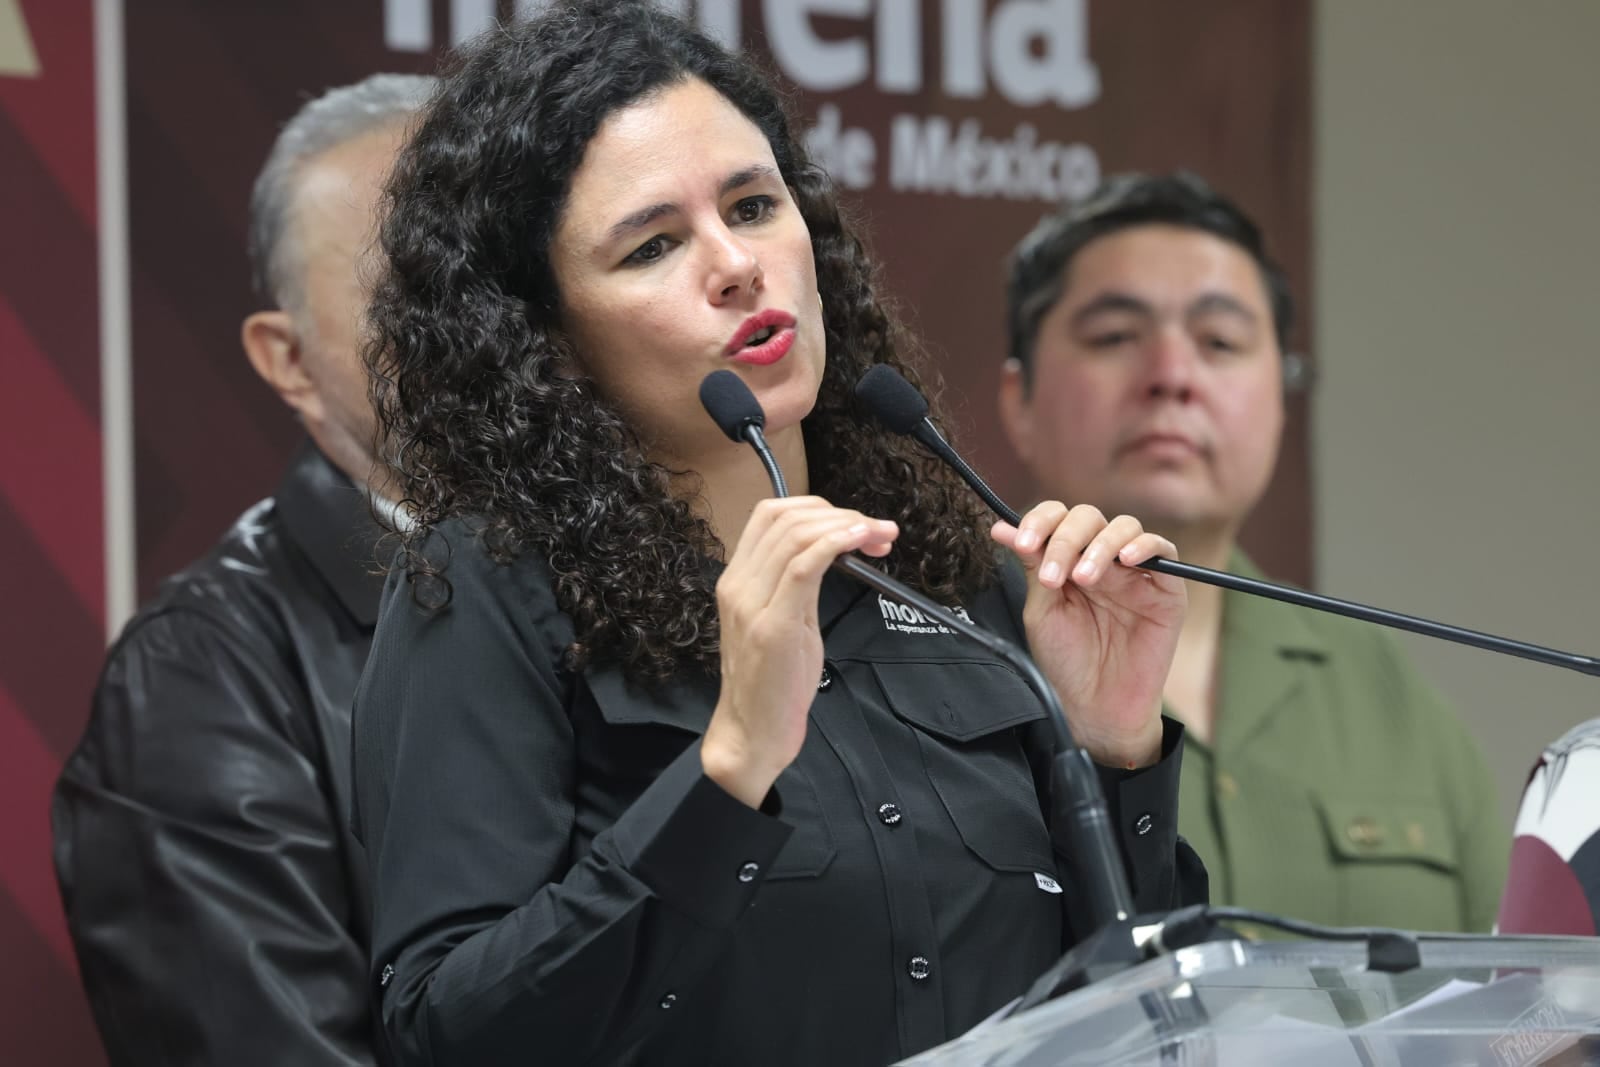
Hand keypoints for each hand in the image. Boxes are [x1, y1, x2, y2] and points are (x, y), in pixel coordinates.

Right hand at [703, 497, 897, 806]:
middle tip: (877, 530)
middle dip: (840, 513)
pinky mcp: (773, 625)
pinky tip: (861, 541)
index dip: (820, 508)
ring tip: (879, 536)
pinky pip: (803, 566)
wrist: (752, 733)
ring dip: (847, 526)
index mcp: (737, 580)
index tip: (857, 525)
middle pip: (786, 516)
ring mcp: (751, 603)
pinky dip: (835, 543)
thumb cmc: (772, 684)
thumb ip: (801, 584)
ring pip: (796, 534)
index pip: (771, 515)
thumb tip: (834, 552)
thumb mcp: (787, 621)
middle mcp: (738, 584)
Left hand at [991, 503, 1184, 768]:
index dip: (1039, 522)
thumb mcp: (1042, 610)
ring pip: (1124, 528)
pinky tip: (1125, 562)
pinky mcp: (1166, 589)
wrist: (1095, 708)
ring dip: (1099, 546)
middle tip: (1054, 577)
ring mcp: (1135, 572)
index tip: (1020, 542)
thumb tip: (1002, 526)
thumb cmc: (1068, 662)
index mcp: (1068, 559)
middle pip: (1088, 518)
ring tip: (1084, 578)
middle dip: (1065, 540)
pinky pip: (1164, 551)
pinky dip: (1145, 547)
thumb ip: (1033, 566)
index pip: (1057, 518)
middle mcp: (1101, 559)